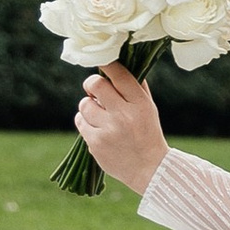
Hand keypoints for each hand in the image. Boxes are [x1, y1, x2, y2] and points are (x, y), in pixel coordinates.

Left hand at [75, 63, 169, 192]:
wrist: (149, 168)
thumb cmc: (148, 133)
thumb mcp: (149, 109)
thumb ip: (136, 88)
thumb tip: (119, 65)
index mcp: (140, 104)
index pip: (119, 75)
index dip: (107, 64)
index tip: (102, 61)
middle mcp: (124, 115)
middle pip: (96, 85)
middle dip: (92, 84)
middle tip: (94, 89)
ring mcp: (108, 130)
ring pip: (84, 104)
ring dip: (89, 105)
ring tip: (98, 114)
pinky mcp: (95, 143)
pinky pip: (80, 121)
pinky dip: (85, 121)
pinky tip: (95, 127)